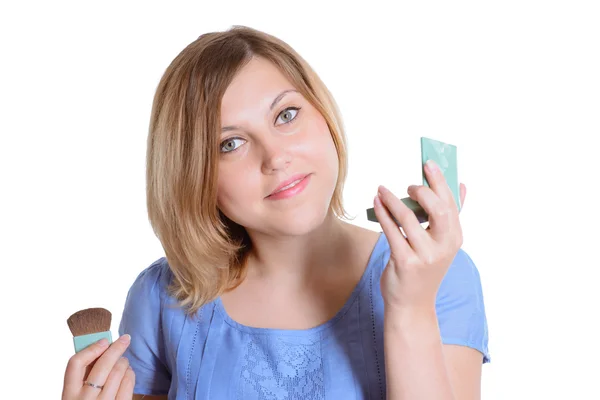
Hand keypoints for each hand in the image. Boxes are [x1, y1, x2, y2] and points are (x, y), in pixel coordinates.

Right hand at [62, 334, 134, 399]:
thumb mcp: (75, 398)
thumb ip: (82, 379)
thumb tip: (99, 351)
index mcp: (69, 396)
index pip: (74, 364)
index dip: (91, 349)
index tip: (104, 341)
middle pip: (102, 366)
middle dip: (116, 349)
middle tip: (125, 339)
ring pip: (118, 373)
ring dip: (123, 362)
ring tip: (123, 360)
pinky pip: (128, 386)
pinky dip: (130, 375)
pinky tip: (129, 373)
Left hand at [374, 160, 466, 310]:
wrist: (411, 304)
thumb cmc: (424, 268)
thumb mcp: (441, 244)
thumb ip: (449, 216)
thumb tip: (461, 185)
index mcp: (455, 238)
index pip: (451, 203)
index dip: (440, 181)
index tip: (429, 163)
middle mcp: (444, 246)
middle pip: (437, 208)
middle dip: (422, 189)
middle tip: (409, 185)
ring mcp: (425, 255)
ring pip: (408, 217)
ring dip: (392, 200)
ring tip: (382, 190)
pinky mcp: (405, 261)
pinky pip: (391, 230)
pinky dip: (383, 213)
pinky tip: (376, 203)